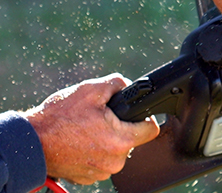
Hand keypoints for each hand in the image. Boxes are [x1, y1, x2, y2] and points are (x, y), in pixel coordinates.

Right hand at [23, 74, 159, 184]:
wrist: (31, 142)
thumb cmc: (58, 118)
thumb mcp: (90, 90)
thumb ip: (118, 83)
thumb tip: (130, 86)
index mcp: (120, 140)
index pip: (151, 129)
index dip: (144, 117)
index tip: (134, 113)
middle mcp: (115, 161)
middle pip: (131, 139)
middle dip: (120, 127)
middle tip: (99, 119)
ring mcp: (101, 172)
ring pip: (115, 151)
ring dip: (106, 140)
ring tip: (86, 130)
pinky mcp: (88, 178)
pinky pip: (100, 161)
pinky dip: (93, 152)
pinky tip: (80, 142)